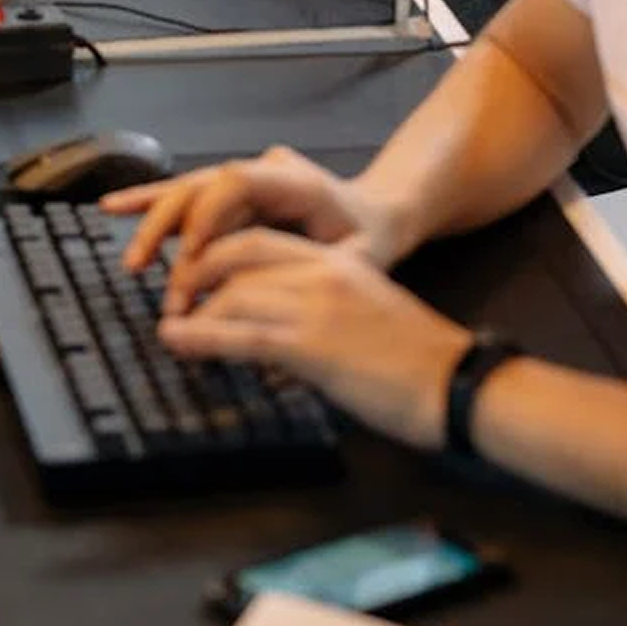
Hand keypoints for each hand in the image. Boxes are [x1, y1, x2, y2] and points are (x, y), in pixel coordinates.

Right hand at [102, 144, 406, 306]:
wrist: (375, 215)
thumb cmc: (368, 237)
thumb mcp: (360, 256)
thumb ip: (322, 270)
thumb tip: (282, 297)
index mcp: (295, 180)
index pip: (236, 182)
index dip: (205, 215)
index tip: (188, 256)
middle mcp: (263, 171)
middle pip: (201, 185)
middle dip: (166, 226)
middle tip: (143, 267)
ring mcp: (244, 180)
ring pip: (188, 191)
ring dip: (153, 222)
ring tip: (130, 257)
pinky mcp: (230, 196)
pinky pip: (187, 198)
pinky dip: (152, 205)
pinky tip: (117, 208)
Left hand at [158, 236, 471, 452]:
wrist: (459, 384)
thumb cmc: (422, 360)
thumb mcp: (370, 310)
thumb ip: (328, 303)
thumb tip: (286, 326)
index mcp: (337, 262)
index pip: (262, 241)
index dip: (219, 251)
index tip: (195, 270)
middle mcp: (322, 273)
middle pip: (238, 253)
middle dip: (197, 270)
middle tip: (173, 293)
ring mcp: (315, 307)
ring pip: (233, 293)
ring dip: (191, 309)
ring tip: (167, 325)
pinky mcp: (312, 346)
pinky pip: (241, 335)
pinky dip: (201, 337)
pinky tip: (178, 341)